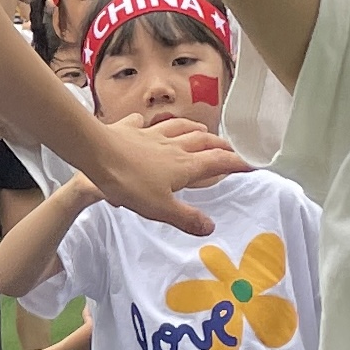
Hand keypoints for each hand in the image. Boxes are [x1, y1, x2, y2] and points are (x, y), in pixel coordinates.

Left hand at [80, 115, 245, 234]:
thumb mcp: (161, 208)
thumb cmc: (130, 183)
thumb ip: (186, 218)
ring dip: (193, 128)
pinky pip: (142, 123)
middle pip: (202, 141)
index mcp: (184, 165)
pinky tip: (145, 122)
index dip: (236, 163)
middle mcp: (173, 146)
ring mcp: (151, 134)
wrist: (98, 154)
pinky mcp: (130, 130)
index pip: (217, 162)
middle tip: (229, 147)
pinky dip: (148, 123)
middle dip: (219, 144)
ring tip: (201, 130)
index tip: (250, 165)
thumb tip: (211, 227)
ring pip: (178, 127)